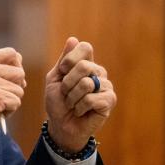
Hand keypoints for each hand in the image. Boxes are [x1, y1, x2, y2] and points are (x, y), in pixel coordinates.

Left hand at [44, 37, 115, 151]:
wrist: (60, 125)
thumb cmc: (57, 102)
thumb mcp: (54, 78)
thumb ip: (64, 60)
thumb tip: (73, 39)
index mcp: (86, 64)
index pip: (85, 47)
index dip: (70, 58)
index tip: (62, 71)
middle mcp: (98, 72)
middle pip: (84, 66)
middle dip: (67, 83)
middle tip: (65, 93)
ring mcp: (106, 86)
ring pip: (86, 83)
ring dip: (72, 97)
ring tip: (72, 104)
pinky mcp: (109, 100)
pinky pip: (91, 99)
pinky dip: (79, 107)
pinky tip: (80, 111)